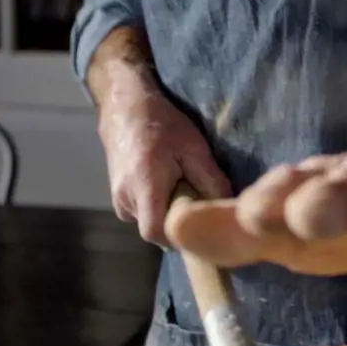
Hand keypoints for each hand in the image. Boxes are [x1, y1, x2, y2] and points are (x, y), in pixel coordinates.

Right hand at [99, 90, 231, 244]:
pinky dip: (156, 207)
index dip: (178, 236)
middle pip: (154, 230)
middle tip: (193, 200)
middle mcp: (125, 198)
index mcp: (144, 186)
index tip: (198, 225)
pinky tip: (164, 185)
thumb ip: (212, 182)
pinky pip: (141, 214)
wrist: (125, 109)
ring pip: (148, 222)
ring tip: (177, 186)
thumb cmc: (163, 125)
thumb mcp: (195, 148)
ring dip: (166, 213)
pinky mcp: (117, 198)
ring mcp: (117, 200)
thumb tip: (229, 211)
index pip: (156, 233)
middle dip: (176, 223)